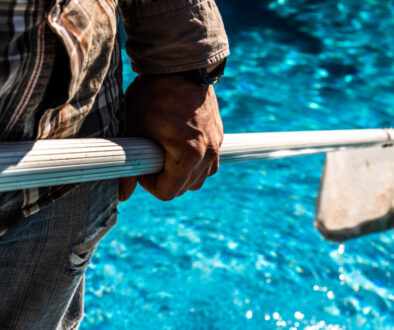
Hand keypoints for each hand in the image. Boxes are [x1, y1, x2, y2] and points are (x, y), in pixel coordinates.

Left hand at [118, 75, 222, 200]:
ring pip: (201, 177)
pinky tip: (181, 145)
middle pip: (186, 188)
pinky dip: (197, 162)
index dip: (149, 183)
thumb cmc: (154, 95)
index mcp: (189, 156)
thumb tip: (122, 195)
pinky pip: (211, 162)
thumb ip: (128, 166)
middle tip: (152, 158)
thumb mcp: (135, 129)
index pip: (168, 192)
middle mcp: (209, 153)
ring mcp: (217, 144)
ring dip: (184, 174)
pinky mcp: (220, 135)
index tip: (142, 164)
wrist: (180, 66)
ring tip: (168, 154)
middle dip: (166, 179)